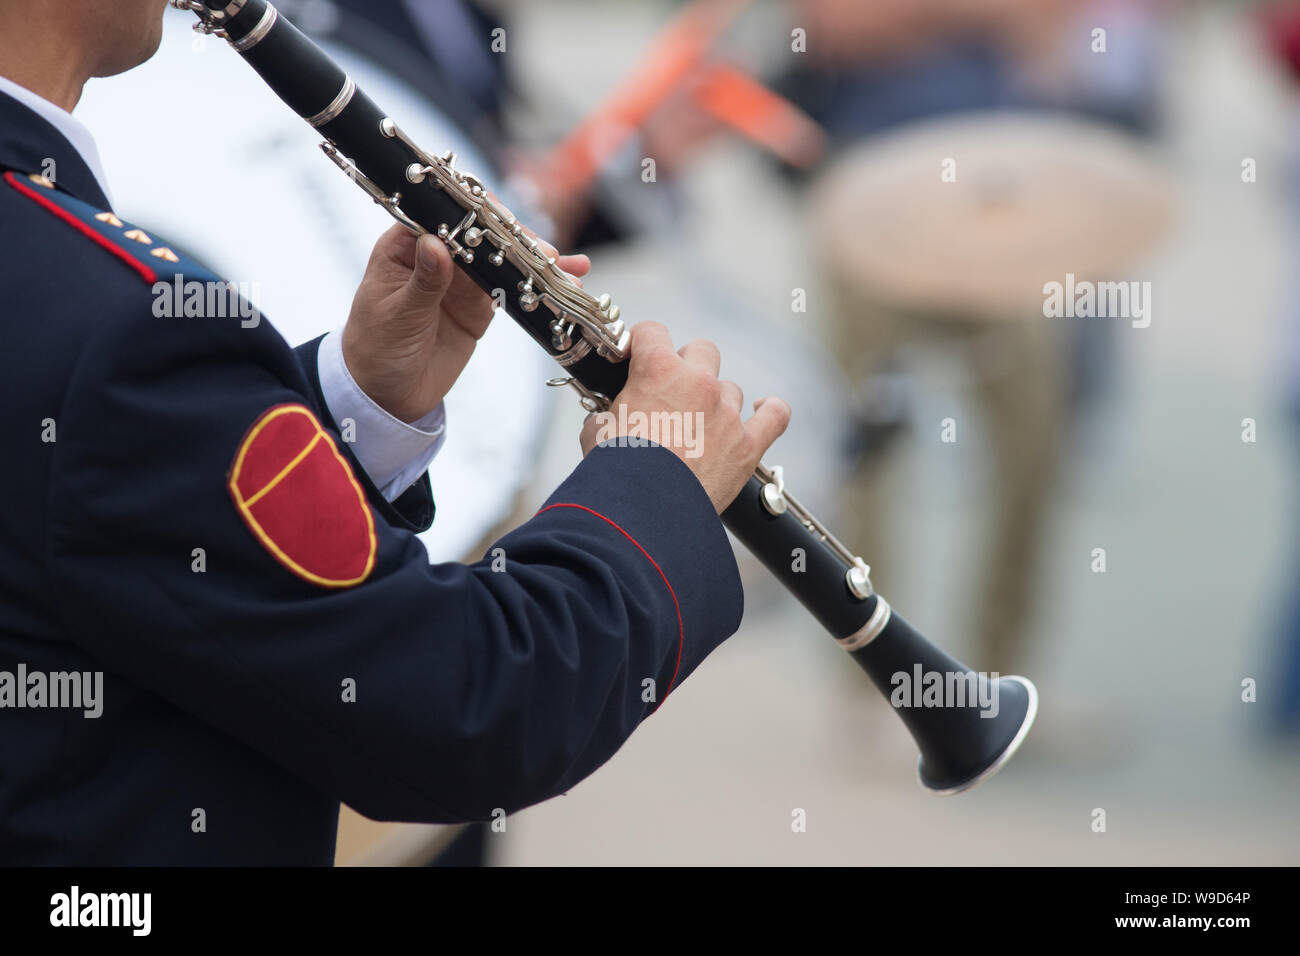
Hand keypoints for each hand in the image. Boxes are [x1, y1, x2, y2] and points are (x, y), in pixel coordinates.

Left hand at [342, 223, 590, 422]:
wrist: (385, 396)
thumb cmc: (376, 350)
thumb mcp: (398, 316)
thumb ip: (423, 283)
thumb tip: (438, 245)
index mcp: (405, 247)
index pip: (444, 216)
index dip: (475, 214)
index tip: (503, 223)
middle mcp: (437, 256)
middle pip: (481, 234)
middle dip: (516, 240)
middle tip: (545, 254)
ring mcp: (461, 282)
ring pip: (503, 260)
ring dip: (536, 263)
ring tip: (568, 268)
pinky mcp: (479, 307)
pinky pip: (513, 290)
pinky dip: (538, 288)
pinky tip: (565, 283)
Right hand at [580, 322, 790, 512]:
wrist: (644, 511)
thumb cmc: (617, 472)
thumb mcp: (597, 433)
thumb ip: (606, 416)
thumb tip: (604, 421)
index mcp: (658, 371)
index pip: (652, 332)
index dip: (642, 342)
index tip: (637, 356)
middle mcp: (698, 383)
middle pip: (702, 350)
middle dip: (687, 365)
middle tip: (672, 390)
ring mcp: (727, 413)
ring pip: (730, 389)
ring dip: (716, 401)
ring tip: (700, 424)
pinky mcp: (747, 445)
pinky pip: (774, 415)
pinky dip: (770, 410)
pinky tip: (764, 408)